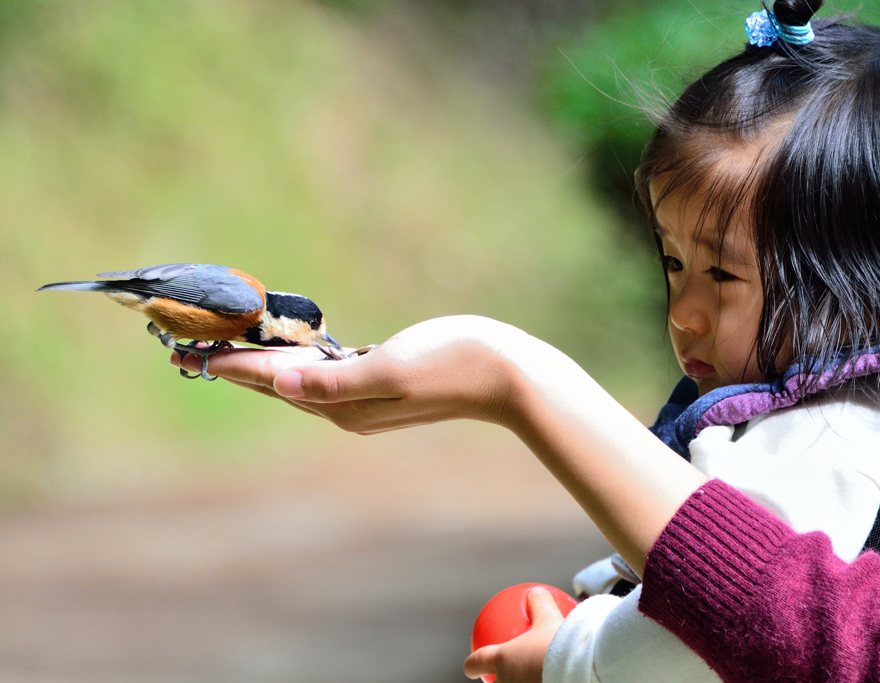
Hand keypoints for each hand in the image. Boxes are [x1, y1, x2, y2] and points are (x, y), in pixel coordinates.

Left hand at [171, 315, 538, 432]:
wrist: (506, 375)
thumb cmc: (454, 362)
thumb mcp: (393, 368)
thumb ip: (336, 379)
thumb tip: (282, 384)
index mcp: (343, 404)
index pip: (272, 380)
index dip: (227, 363)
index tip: (184, 351)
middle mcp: (345, 406)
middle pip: (275, 384)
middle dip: (231, 366)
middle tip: (185, 351)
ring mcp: (363, 396)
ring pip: (296, 378)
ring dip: (258, 362)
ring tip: (224, 347)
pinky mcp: (379, 381)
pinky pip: (322, 371)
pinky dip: (295, 358)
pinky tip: (288, 348)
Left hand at [463, 587, 564, 682]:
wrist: (580, 672)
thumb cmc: (559, 645)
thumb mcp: (550, 619)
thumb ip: (539, 605)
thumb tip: (536, 592)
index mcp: (501, 660)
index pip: (476, 663)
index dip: (471, 665)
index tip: (471, 666)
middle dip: (497, 682)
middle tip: (503, 678)